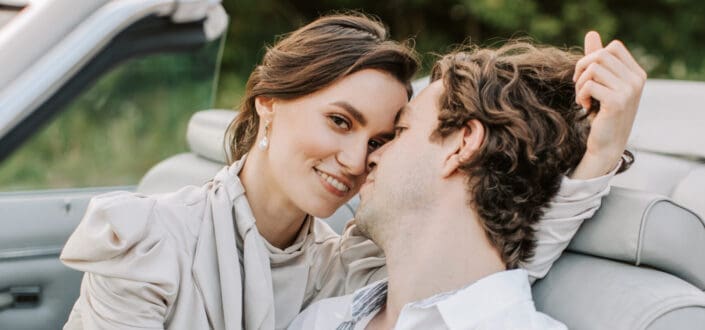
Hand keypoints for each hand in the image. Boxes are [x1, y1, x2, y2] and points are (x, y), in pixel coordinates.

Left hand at [570, 31, 646, 178]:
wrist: (606, 144)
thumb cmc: (602, 114)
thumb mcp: (602, 84)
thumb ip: (598, 60)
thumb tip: (592, 33)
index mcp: (637, 73)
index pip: (613, 47)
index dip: (593, 57)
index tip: (586, 75)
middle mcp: (637, 80)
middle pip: (601, 55)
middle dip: (582, 68)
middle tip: (580, 86)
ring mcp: (629, 90)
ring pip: (593, 68)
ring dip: (580, 83)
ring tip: (583, 98)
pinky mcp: (617, 102)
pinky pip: (589, 85)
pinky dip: (581, 94)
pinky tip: (585, 106)